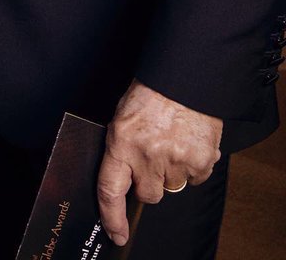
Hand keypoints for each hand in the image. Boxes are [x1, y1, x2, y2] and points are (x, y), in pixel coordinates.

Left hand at [97, 80, 221, 245]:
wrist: (184, 78)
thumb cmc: (150, 93)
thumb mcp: (123, 117)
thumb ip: (122, 149)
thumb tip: (125, 178)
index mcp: (121, 142)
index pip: (110, 190)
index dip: (111, 217)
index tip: (116, 232)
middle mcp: (147, 156)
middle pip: (148, 195)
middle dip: (150, 183)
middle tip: (153, 157)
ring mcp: (175, 160)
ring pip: (173, 187)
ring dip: (172, 171)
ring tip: (172, 141)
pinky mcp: (200, 161)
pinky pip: (196, 178)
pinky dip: (193, 165)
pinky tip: (188, 141)